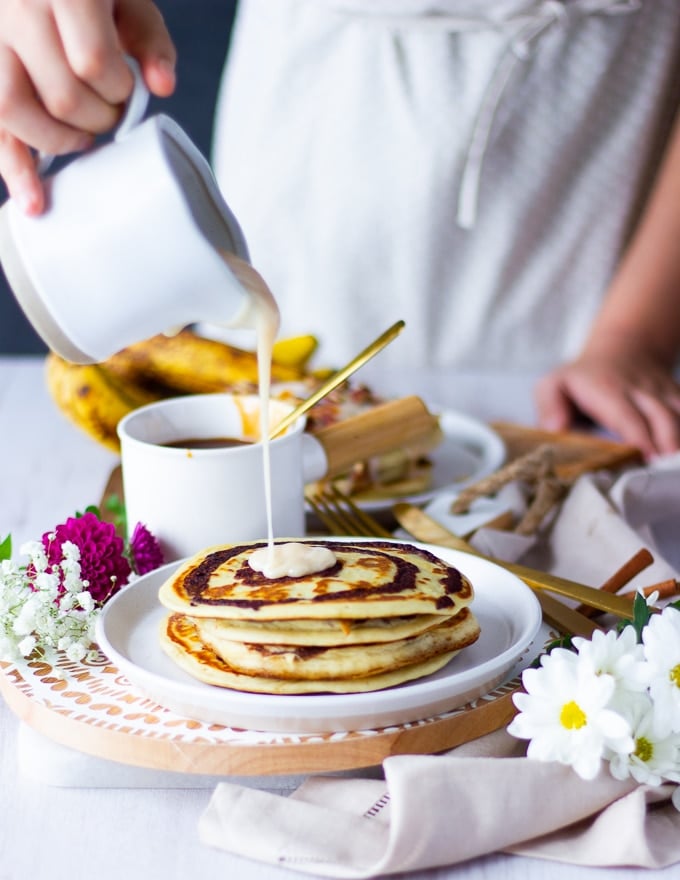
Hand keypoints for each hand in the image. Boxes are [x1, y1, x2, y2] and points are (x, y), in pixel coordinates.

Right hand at [0, 0, 175, 213]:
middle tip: (105, 113)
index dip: (116, 91)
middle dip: (94, 119)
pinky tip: (32, 200)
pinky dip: (12, 166)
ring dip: (55, 141)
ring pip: (13, 110)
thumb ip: (150, 41)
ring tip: (78, 141)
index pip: (91, 62)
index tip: (123, 89)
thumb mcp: (126, 0)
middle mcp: (16, 8)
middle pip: (60, 95)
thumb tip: (162, 87)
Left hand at [535, 338, 679, 457]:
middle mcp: (641, 391)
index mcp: (609, 391)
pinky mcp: (678, 396)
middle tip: (668, 471)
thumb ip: (549, 405)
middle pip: (663, 417)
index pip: (627, 417)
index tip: (647, 458)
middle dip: (669, 443)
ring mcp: (664, 393)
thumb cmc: (582, 378)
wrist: (624, 347)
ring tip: (679, 466)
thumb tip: (555, 427)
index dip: (639, 438)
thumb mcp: (554, 384)